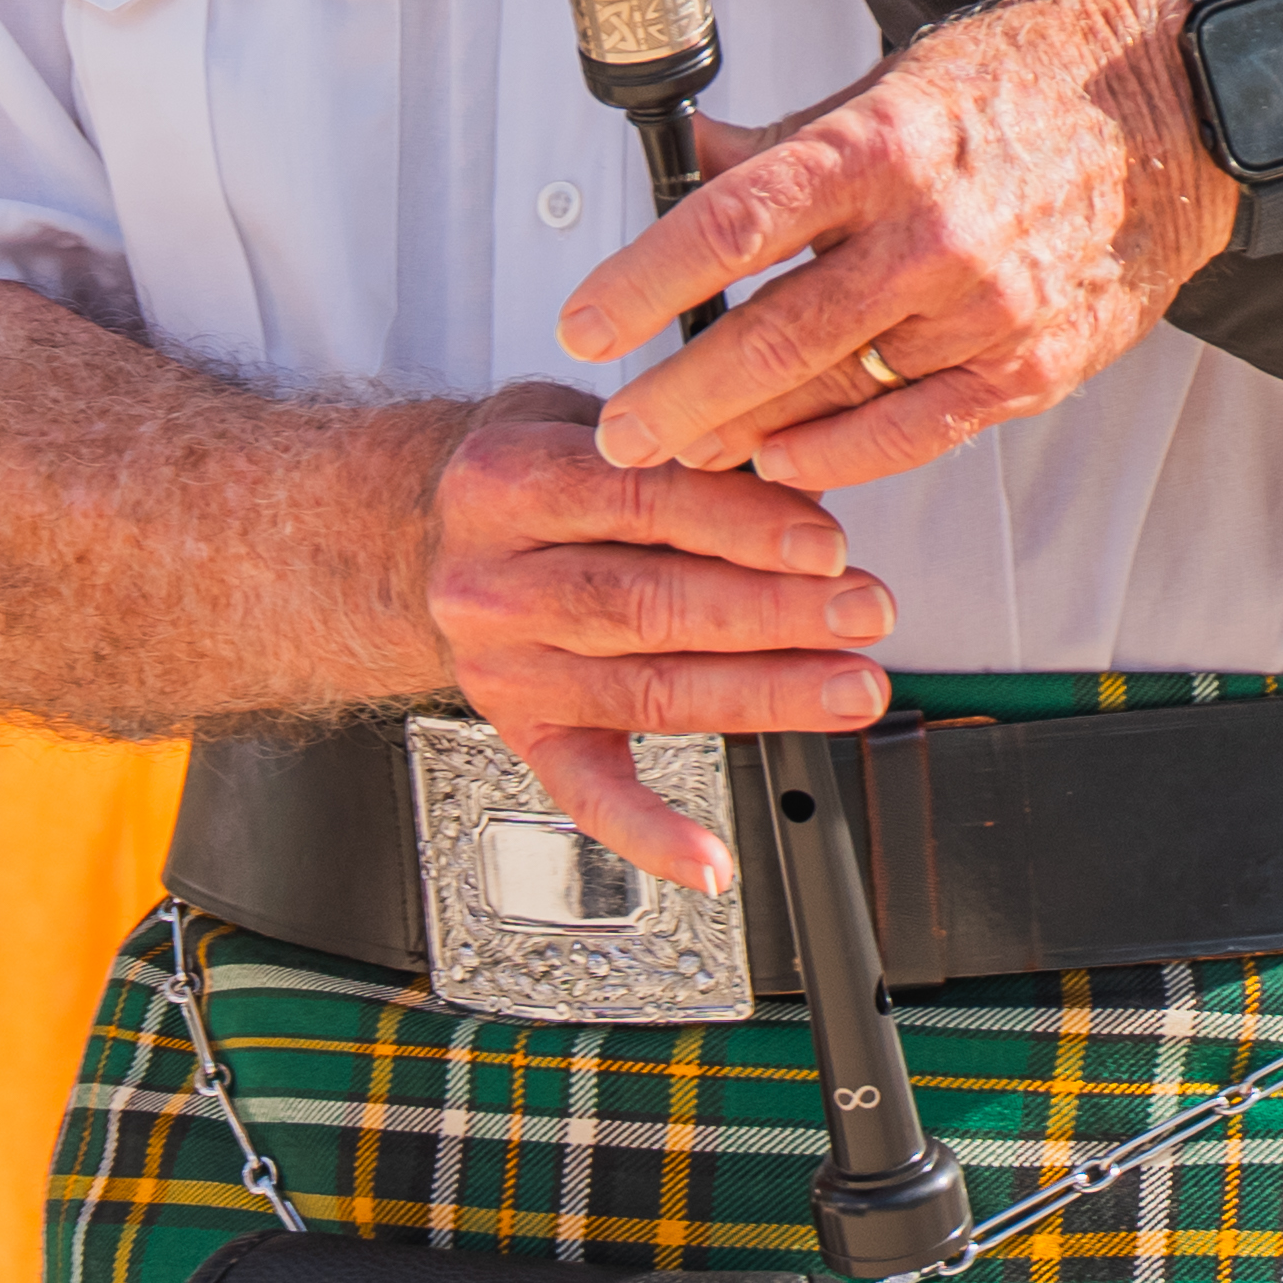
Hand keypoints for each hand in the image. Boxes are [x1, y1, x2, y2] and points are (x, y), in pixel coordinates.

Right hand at [422, 388, 892, 882]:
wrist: (419, 534)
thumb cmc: (532, 473)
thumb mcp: (592, 423)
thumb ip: (686, 453)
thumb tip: (806, 501)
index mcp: (506, 481)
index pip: (642, 502)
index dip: (744, 526)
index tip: (827, 545)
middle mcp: (492, 582)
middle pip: (648, 605)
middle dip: (772, 614)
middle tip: (862, 614)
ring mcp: (503, 666)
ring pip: (644, 690)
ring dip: (760, 696)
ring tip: (847, 691)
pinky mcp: (520, 732)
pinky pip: (586, 794)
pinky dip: (652, 833)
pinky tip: (711, 858)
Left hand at [552, 0, 1229, 491]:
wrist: (1187, 114)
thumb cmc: (1032, 81)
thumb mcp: (897, 77)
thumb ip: (790, 141)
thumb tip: (688, 160)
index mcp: (887, 141)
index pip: (736, 224)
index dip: (645, 284)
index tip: (583, 324)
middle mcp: (935, 231)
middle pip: (775, 336)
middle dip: (678, 398)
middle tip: (618, 433)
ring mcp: (989, 306)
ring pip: (837, 395)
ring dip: (747, 433)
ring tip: (684, 451)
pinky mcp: (1034, 363)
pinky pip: (915, 432)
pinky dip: (840, 456)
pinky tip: (784, 461)